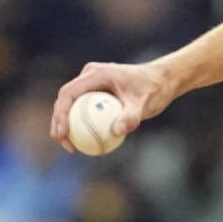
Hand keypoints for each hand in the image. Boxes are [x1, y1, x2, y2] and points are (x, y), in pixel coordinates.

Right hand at [49, 59, 174, 148]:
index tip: (62, 133)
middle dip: (58, 122)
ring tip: (70, 147)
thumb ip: (130, 117)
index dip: (61, 114)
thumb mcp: (144, 104)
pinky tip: (85, 144)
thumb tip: (115, 132)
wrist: (164, 80)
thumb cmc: (154, 89)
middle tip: (64, 144)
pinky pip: (84, 109)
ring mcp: (92, 83)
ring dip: (66, 125)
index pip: (68, 93)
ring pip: (72, 105)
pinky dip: (81, 125)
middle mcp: (90, 76)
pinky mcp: (96, 91)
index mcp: (95, 74)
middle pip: (65, 100)